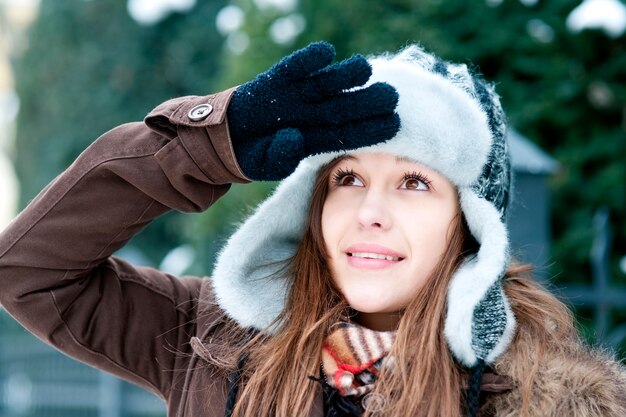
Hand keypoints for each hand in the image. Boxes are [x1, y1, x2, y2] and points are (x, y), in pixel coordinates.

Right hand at [227, 41, 399, 179]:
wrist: (226, 137)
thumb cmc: (254, 154)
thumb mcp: (267, 164)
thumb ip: (281, 156)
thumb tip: (294, 137)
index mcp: (316, 138)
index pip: (347, 134)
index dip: (369, 129)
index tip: (394, 124)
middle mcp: (312, 114)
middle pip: (343, 106)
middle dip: (366, 101)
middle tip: (392, 95)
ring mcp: (296, 95)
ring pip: (325, 84)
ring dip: (344, 76)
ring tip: (365, 68)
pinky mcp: (277, 80)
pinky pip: (294, 67)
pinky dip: (308, 60)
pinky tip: (326, 52)